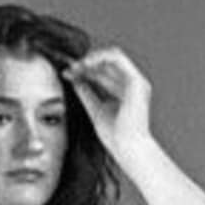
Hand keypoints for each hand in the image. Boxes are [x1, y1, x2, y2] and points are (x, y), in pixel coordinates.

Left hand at [63, 44, 158, 169]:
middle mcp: (132, 85)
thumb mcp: (95, 109)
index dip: (84, 71)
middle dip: (85, 64)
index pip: (103, 74)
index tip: (68, 74)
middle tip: (69, 69)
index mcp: (125, 93)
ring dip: (92, 58)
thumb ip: (87, 94)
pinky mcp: (136, 81)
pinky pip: (117, 59)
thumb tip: (75, 80)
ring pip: (112, 57)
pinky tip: (86, 64)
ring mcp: (136, 82)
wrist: (127, 147)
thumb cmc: (116, 136)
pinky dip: (100, 58)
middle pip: (106, 64)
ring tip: (77, 66)